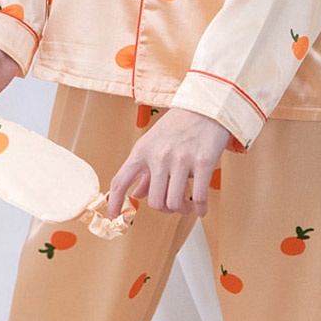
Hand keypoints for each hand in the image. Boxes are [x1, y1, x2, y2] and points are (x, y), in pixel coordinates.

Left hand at [107, 108, 230, 217]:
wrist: (207, 106)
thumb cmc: (179, 124)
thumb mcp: (155, 142)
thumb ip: (145, 171)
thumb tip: (137, 194)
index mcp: (143, 150)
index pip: (121, 180)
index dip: (115, 201)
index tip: (114, 215)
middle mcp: (160, 155)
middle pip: (155, 201)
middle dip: (165, 209)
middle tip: (173, 205)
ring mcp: (181, 159)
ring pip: (175, 202)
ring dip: (182, 209)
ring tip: (188, 205)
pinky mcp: (204, 162)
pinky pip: (198, 197)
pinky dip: (199, 209)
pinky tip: (200, 208)